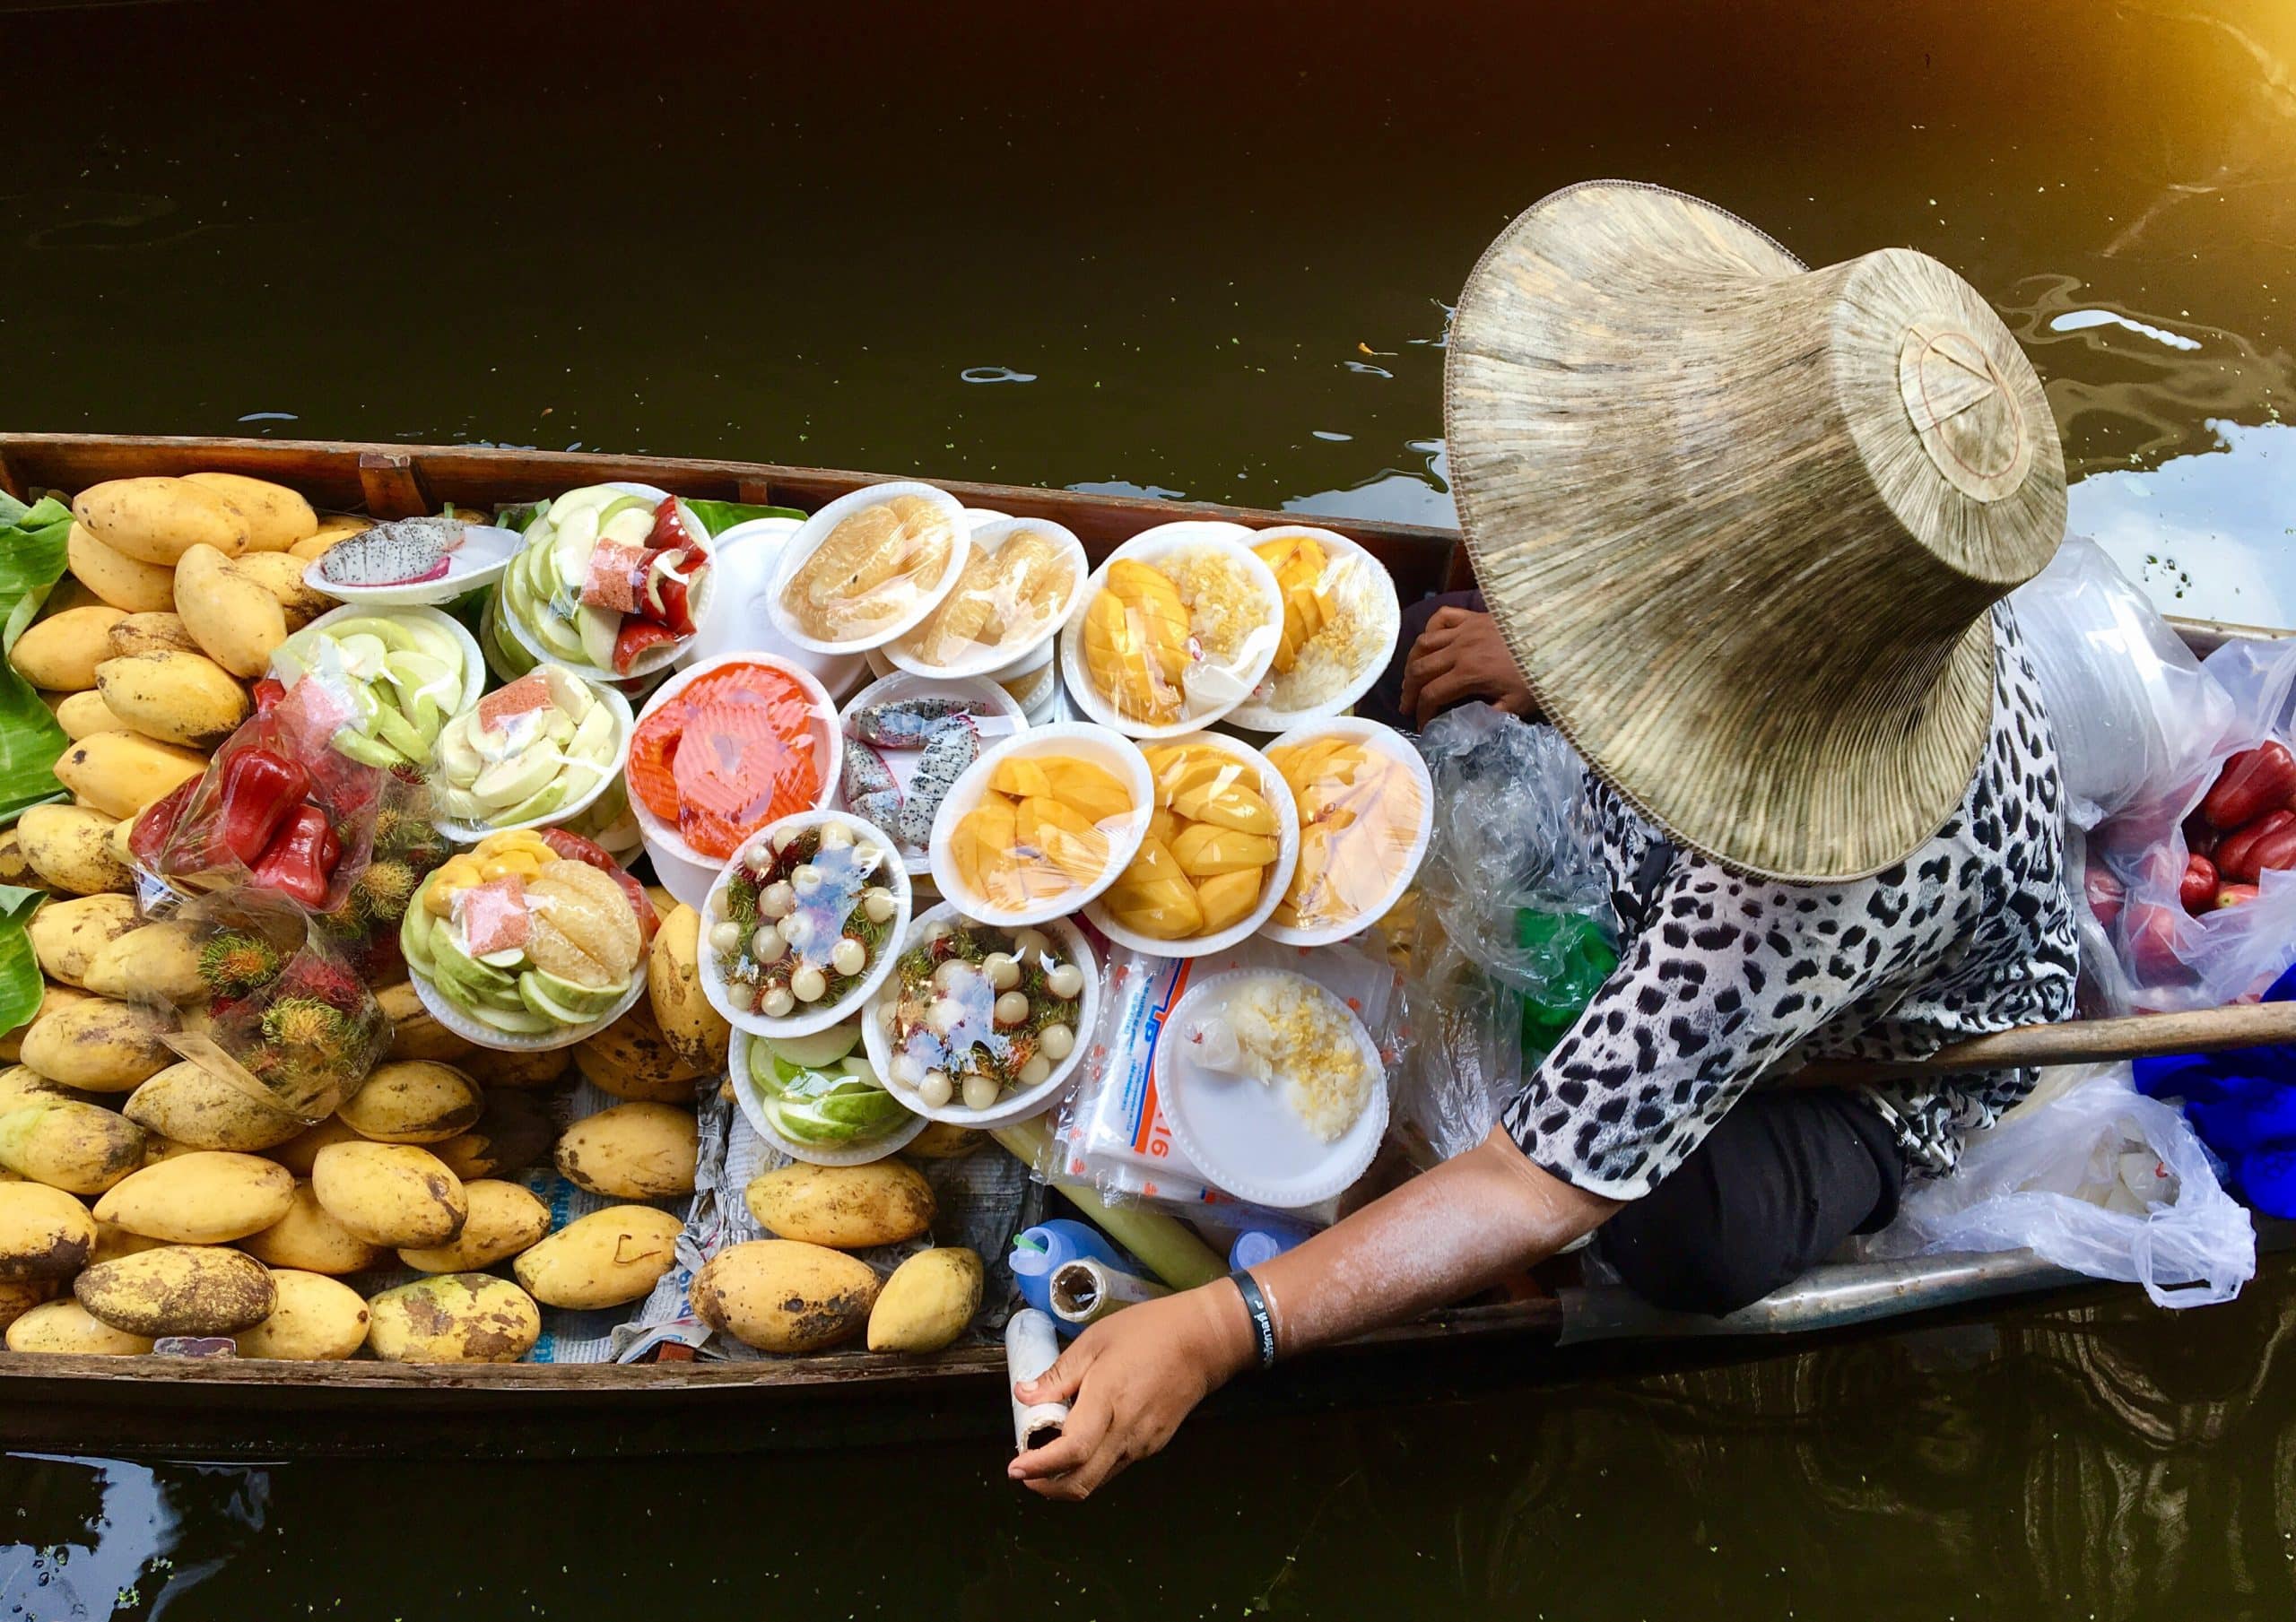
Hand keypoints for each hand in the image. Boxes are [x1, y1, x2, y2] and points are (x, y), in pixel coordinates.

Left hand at [1007, 1283, 1254, 1500]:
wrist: (1203, 1341)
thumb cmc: (1147, 1332)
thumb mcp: (1095, 1341)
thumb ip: (1058, 1375)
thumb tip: (1023, 1395)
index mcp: (1109, 1401)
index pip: (1072, 1451)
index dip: (1040, 1466)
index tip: (1015, 1467)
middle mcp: (1127, 1432)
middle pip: (1083, 1483)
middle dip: (1047, 1487)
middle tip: (1023, 1473)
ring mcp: (1143, 1443)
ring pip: (1099, 1479)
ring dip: (1067, 1479)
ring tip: (1045, 1457)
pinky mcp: (1153, 1445)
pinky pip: (1115, 1465)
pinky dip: (1090, 1465)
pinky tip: (1080, 1443)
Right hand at [1398, 608, 1534, 726]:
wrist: (1556, 642)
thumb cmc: (1537, 677)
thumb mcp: (1516, 705)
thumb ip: (1487, 717)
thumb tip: (1461, 728)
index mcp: (1469, 672)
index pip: (1432, 694)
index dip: (1422, 713)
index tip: (1422, 725)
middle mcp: (1460, 648)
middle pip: (1419, 669)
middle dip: (1409, 691)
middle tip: (1407, 705)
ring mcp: (1464, 629)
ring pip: (1424, 643)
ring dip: (1412, 662)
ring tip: (1411, 678)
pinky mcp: (1472, 617)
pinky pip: (1441, 617)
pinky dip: (1430, 629)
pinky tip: (1430, 643)